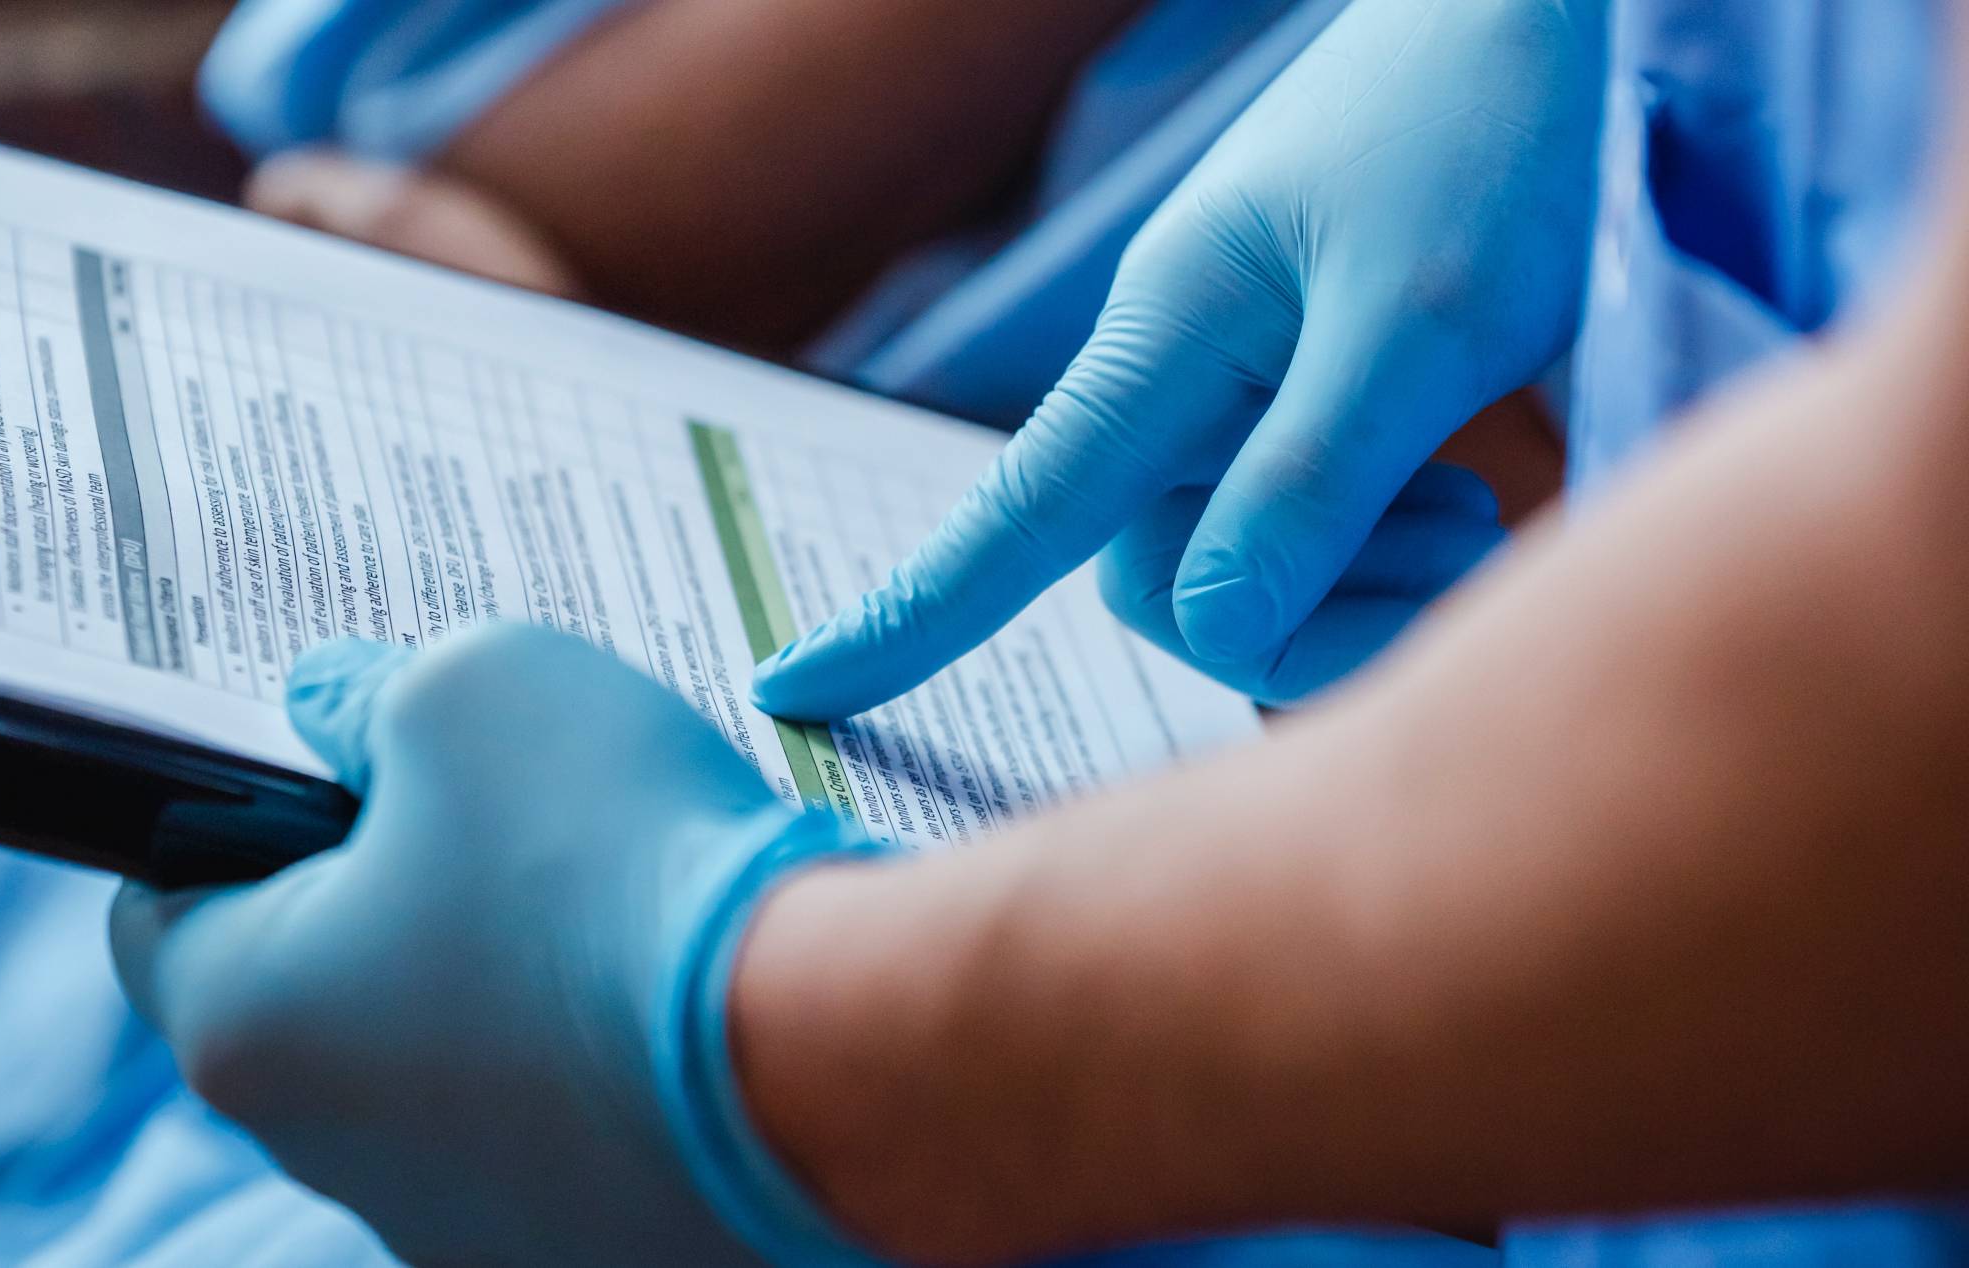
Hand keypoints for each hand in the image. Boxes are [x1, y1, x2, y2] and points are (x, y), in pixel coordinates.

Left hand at [110, 627, 885, 1266]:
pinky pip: (563, 1129)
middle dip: (397, 889)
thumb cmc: (617, 864)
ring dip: (505, 980)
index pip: (163, 904)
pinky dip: (599, 1059)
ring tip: (620, 903)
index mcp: (250, 1018)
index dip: (240, 809)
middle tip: (506, 812)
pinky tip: (678, 993)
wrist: (828, 1046)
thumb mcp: (469, 689)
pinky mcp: (589, 1246)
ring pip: (449, 1066)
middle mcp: (334, 1151)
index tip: (342, 767)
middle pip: (321, 988)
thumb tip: (343, 713)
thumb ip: (368, 695)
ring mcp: (466, 1218)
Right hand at [755, 0, 1601, 717]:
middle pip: (1166, 584)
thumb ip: (1308, 484)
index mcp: (1166, 340)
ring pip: (1244, 579)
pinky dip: (1386, 556)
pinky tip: (1465, 490)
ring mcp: (1239, 400)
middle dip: (1302, 613)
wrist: (1556, 28)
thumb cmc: (1487, 133)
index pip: (1015, 508)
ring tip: (1474, 500)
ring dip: (1364, 584)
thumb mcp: (1417, 318)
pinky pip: (1303, 544)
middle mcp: (1180, 385)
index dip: (911, 611)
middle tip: (1457, 535)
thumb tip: (1208, 634)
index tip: (792, 690)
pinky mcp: (1304, 413)